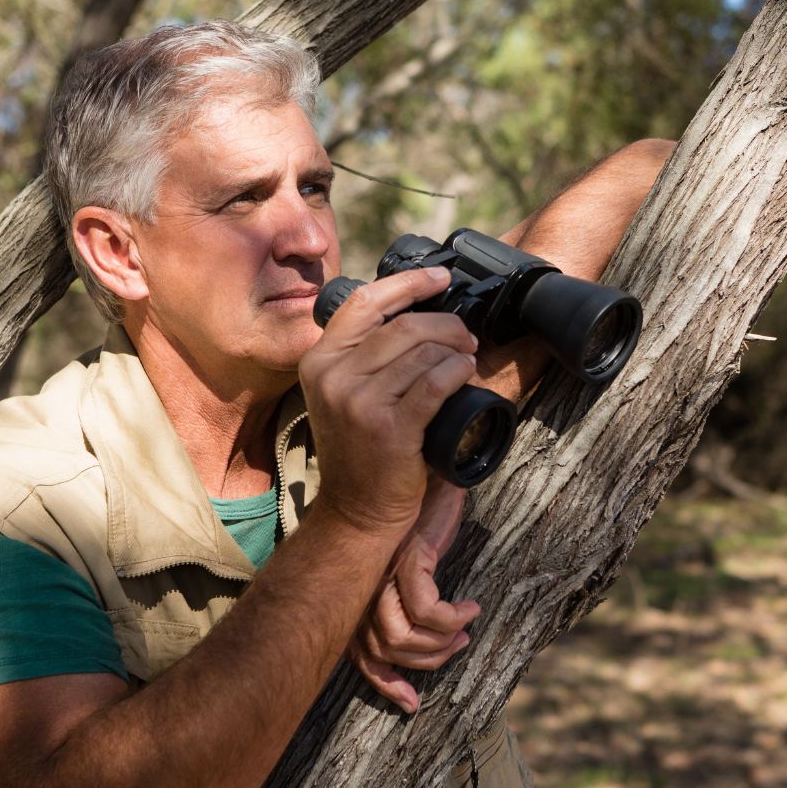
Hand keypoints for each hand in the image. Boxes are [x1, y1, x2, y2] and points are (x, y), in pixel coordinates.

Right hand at [299, 267, 478, 538]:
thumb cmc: (360, 451)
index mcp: (318, 361)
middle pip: (401, 326)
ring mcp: (358, 402)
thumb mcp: (342, 395)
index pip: (364, 302)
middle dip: (444, 323)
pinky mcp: (387, 427)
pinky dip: (457, 371)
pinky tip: (465, 372)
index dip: (407, 283)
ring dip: (455, 349)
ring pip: (421, 353)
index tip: (440, 276)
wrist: (356, 511)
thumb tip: (414, 314)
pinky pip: (434, 383)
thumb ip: (361, 356)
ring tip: (467, 356)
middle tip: (466, 334)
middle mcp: (332, 377)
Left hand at [349, 474, 480, 712]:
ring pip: (403, 635)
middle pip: (384, 649)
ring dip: (441, 642)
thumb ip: (405, 601)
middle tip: (456, 647)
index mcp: (362, 590)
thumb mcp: (413, 569)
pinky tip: (469, 609)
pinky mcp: (408, 556)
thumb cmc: (424, 522)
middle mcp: (366, 583)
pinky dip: (452, 618)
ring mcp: (384, 569)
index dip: (383, 682)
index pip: (359, 651)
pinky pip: (426, 608)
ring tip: (463, 631)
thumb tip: (421, 645)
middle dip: (422, 663)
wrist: (433, 472)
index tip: (411, 704)